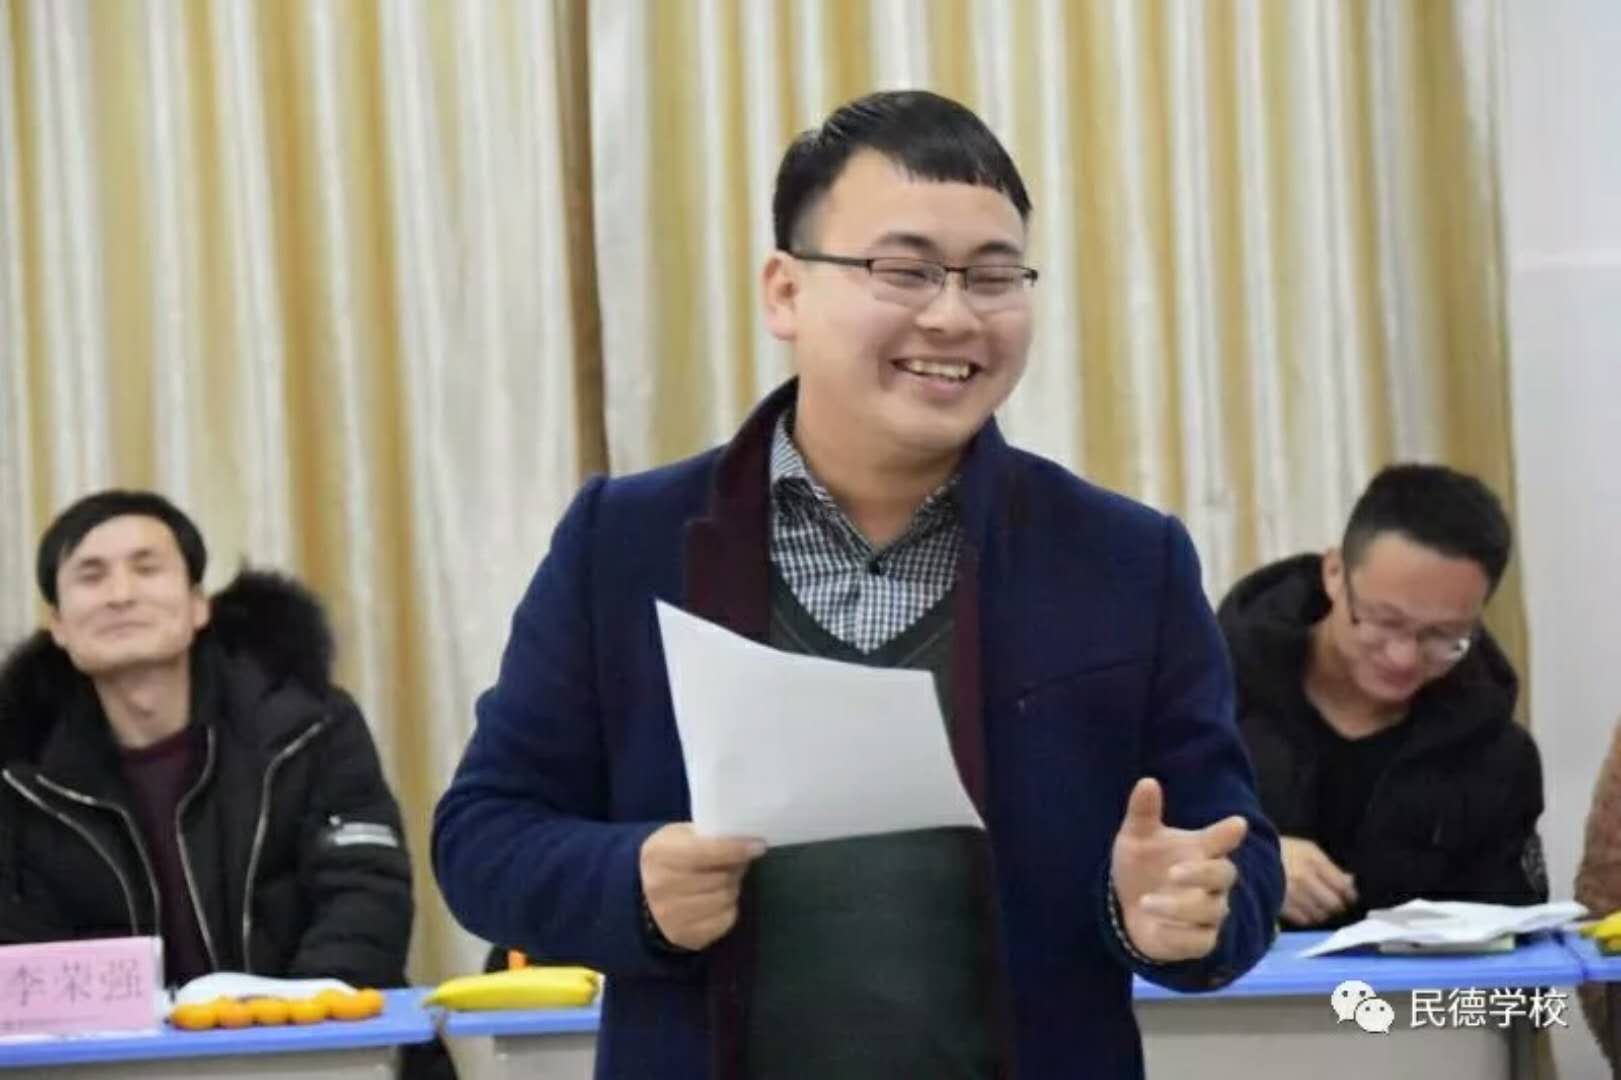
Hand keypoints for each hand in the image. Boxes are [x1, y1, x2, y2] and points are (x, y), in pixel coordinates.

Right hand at [639, 823, 764, 950]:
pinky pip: (726, 919)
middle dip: (735, 868)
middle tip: (735, 863)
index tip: (758, 846)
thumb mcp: (681, 835)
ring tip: (724, 880)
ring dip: (732, 887)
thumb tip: (746, 842)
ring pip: (725, 898)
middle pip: (720, 878)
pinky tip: (717, 900)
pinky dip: (729, 908)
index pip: (706, 852)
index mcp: (659, 855)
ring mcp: (671, 916)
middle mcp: (661, 887)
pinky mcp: (685, 936)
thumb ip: (709, 836)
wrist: (643, 894)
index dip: (736, 849)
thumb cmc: (670, 857)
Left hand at [1110, 778, 1247, 962]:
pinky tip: (1157, 928)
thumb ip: (1143, 812)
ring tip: (1145, 902)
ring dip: (1178, 907)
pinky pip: (1201, 941)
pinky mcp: (1201, 940)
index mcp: (1200, 850)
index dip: (1228, 833)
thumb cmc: (1142, 866)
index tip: (1236, 824)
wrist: (1128, 908)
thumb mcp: (1136, 837)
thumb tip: (1147, 782)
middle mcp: (1211, 881)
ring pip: (1210, 910)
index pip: (1221, 839)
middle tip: (1172, 872)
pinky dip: (1179, 935)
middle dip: (1200, 873)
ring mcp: (1210, 911)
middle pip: (1224, 874)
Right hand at [1278, 836, 1356, 926]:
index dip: (1350, 895)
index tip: (1349, 897)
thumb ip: (1329, 866)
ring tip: (1317, 907)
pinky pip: (1303, 919)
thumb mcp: (1307, 850)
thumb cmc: (1281, 850)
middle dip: (1336, 906)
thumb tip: (1350, 881)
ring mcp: (1291, 893)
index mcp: (1313, 860)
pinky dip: (1307, 917)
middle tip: (1334, 904)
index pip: (1342, 886)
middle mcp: (1304, 878)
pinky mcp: (1280, 905)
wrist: (1249, 856)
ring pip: (1319, 914)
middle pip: (1333, 904)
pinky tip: (1304, 910)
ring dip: (1322, 913)